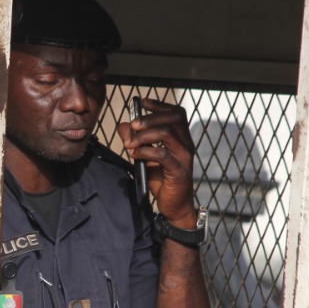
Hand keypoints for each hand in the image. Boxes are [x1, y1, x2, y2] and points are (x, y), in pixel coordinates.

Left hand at [117, 98, 198, 224]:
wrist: (173, 205)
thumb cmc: (162, 179)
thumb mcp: (145, 156)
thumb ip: (135, 140)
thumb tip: (123, 125)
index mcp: (181, 138)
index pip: (176, 113)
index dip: (160, 105)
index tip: (142, 102)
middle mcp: (186, 145)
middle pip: (174, 118)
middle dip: (151, 117)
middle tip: (133, 123)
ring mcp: (184, 158)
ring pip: (168, 134)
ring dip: (145, 135)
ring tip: (130, 143)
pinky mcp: (179, 172)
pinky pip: (163, 155)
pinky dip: (146, 151)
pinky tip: (134, 153)